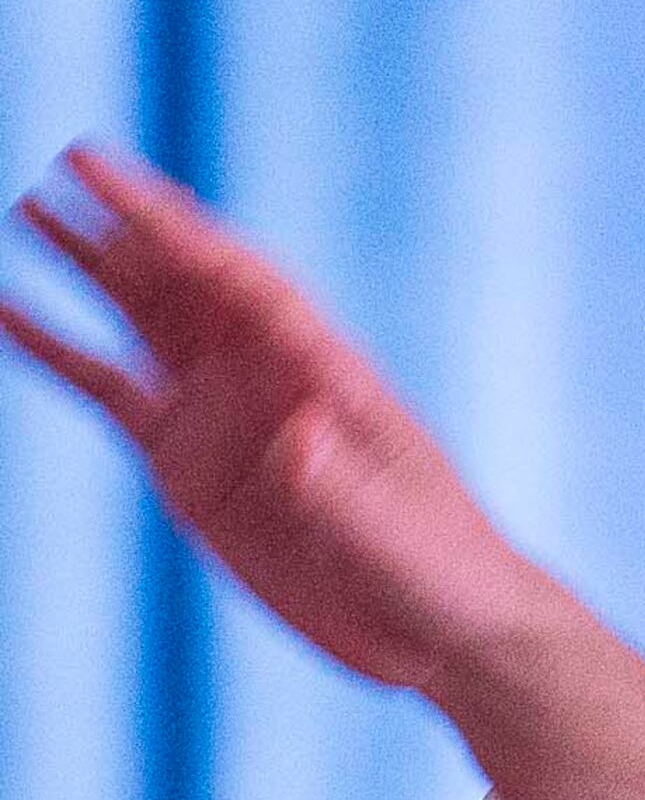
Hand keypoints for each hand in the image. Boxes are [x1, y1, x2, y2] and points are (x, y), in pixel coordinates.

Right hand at [7, 145, 644, 799]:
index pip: (239, 281)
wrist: (445, 633)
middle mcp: (269, 380)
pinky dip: (60, 352)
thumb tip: (296, 435)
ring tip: (28, 213)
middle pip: (188, 285)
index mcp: (326, 374)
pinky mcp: (191, 469)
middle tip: (61, 167)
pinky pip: (112, 394)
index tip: (103, 172)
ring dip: (93, 269)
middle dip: (126, 227)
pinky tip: (10, 314)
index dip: (172, 225)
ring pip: (145, 323)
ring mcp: (226, 420)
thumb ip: (340, 488)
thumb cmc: (444, 573)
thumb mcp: (395, 536)